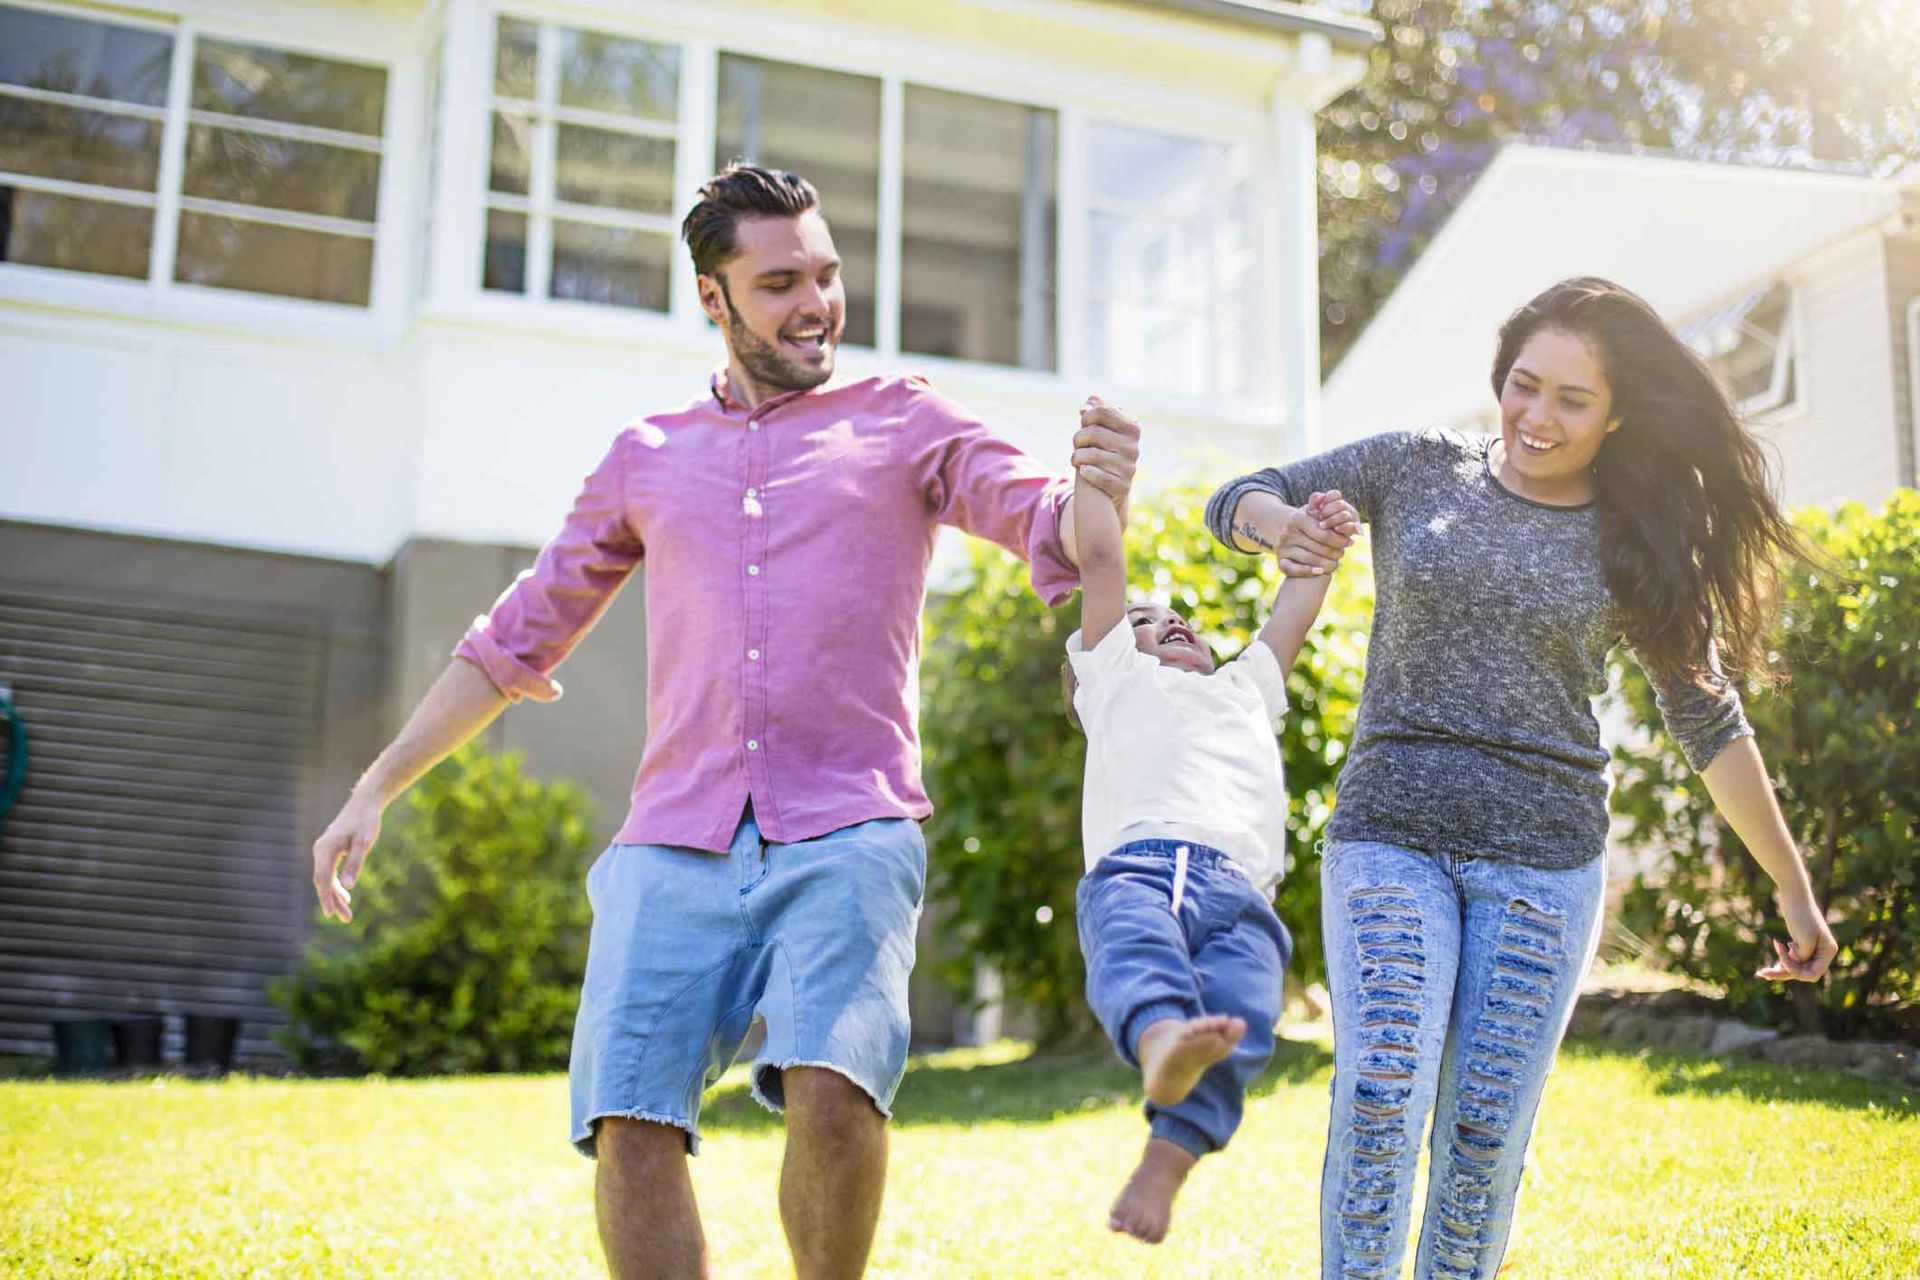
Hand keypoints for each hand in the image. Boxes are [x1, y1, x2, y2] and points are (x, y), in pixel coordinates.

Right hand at [312, 792, 383, 923]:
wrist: (364, 804)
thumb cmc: (366, 822)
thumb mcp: (364, 843)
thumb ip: (355, 864)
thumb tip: (349, 887)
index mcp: (325, 850)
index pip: (322, 879)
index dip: (326, 897)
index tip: (331, 914)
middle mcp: (320, 851)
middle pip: (322, 881)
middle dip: (332, 901)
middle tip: (346, 919)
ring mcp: (323, 851)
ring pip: (325, 879)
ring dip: (335, 896)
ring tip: (346, 914)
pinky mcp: (330, 851)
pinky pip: (329, 873)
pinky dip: (336, 885)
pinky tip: (345, 897)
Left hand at [1073, 396, 1141, 514]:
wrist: (1111, 488)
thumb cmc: (1103, 452)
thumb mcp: (1102, 430)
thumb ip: (1097, 413)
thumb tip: (1090, 403)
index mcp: (1132, 428)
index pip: (1102, 411)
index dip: (1087, 417)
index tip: (1084, 424)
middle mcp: (1133, 447)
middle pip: (1093, 432)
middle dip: (1078, 438)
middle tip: (1078, 445)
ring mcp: (1129, 468)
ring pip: (1091, 455)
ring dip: (1077, 457)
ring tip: (1078, 460)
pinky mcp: (1122, 487)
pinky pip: (1096, 475)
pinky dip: (1085, 472)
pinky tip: (1084, 472)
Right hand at [1274, 490, 1355, 576]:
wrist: (1284, 531)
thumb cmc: (1308, 522)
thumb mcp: (1314, 511)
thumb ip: (1326, 505)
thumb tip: (1337, 495)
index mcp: (1296, 519)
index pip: (1323, 533)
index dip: (1339, 539)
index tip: (1349, 542)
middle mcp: (1287, 533)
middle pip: (1318, 548)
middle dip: (1334, 552)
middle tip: (1342, 554)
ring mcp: (1282, 548)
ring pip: (1308, 559)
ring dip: (1326, 563)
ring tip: (1336, 563)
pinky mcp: (1279, 561)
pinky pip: (1293, 570)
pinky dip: (1307, 571)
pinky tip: (1320, 571)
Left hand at [1755, 889, 1836, 982]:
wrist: (1793, 894)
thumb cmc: (1800, 915)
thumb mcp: (1803, 939)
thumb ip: (1802, 957)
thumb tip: (1797, 966)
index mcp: (1828, 951)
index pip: (1813, 974)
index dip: (1795, 971)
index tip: (1781, 961)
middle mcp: (1823, 951)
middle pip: (1803, 972)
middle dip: (1783, 973)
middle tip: (1762, 973)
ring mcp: (1812, 947)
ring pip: (1796, 966)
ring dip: (1779, 970)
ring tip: (1762, 973)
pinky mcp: (1801, 942)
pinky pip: (1793, 958)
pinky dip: (1781, 962)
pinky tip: (1769, 967)